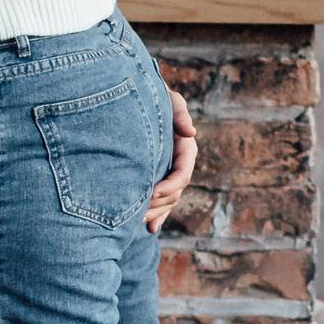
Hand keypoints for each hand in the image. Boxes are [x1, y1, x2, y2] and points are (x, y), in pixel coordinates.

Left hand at [145, 90, 197, 231]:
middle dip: (159, 205)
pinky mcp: (156, 179)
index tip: (151, 193)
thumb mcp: (167, 98)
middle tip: (137, 214)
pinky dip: (157, 216)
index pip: (183, 174)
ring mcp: (168, 172)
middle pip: (174, 193)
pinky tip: (149, 229)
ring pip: (167, 201)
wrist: (132, 98)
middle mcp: (178, 163)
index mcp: (185, 148)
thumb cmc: (151, 95)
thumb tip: (191, 133)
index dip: (170, 185)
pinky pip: (160, 202)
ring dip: (155, 213)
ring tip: (136, 222)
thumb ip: (178, 111)